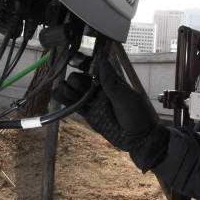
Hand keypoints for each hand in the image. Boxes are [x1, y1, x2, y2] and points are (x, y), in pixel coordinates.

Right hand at [54, 58, 168, 169]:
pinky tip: (60, 96)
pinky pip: (73, 106)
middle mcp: (100, 90)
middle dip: (75, 79)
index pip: (94, 68)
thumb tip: (102, 60)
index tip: (78, 62)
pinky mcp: (89, 114)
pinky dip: (64, 100)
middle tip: (81, 86)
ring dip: (66, 88)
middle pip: (80, 78)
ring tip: (68, 93)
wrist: (139, 139)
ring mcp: (94, 102)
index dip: (84, 63)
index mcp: (111, 82)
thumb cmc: (138, 115)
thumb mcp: (125, 97)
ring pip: (73, 91)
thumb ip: (110, 81)